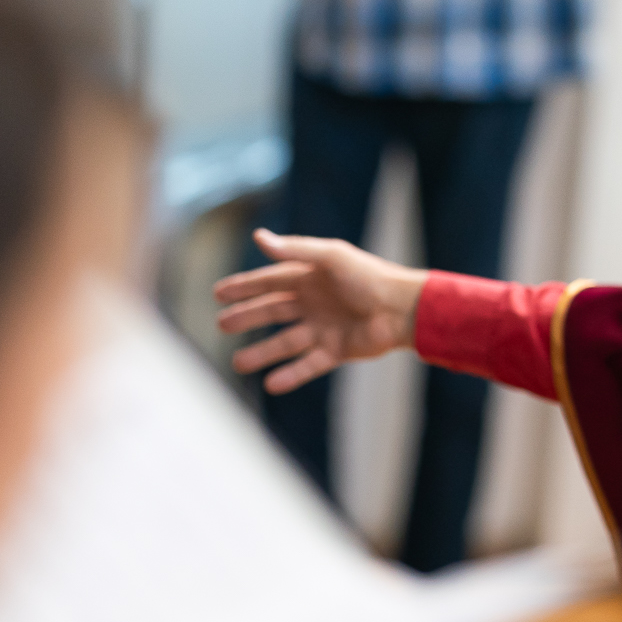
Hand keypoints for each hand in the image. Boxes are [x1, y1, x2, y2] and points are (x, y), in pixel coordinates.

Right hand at [213, 229, 428, 392]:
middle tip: (221, 324)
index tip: (218, 293)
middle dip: (247, 317)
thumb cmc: (369, 276)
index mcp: (310, 277)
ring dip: (262, 353)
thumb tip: (258, 237)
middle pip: (272, 311)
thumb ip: (294, 249)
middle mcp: (313, 303)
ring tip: (238, 363)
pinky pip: (308, 365)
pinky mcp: (336, 351)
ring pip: (285, 342)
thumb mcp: (330, 256)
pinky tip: (270, 384)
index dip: (244, 287)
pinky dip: (290, 375)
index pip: (269, 281)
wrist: (403, 309)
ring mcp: (324, 328)